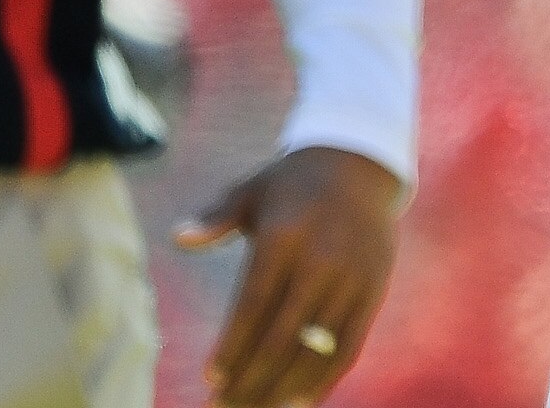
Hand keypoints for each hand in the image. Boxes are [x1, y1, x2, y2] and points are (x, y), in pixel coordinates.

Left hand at [178, 147, 401, 407]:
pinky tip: (299, 401)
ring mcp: (350, 280)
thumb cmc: (290, 183)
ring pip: (315, 351)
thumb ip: (215, 217)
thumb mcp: (251, 190)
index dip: (232, 347)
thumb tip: (177, 238)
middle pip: (281, 338)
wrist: (358, 164)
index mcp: (283, 238)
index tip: (211, 379)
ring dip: (283, 388)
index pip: (253, 306)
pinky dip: (325, 380)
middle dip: (250, 380)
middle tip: (223, 406)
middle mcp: (319, 262)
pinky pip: (348, 348)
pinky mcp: (372, 293)